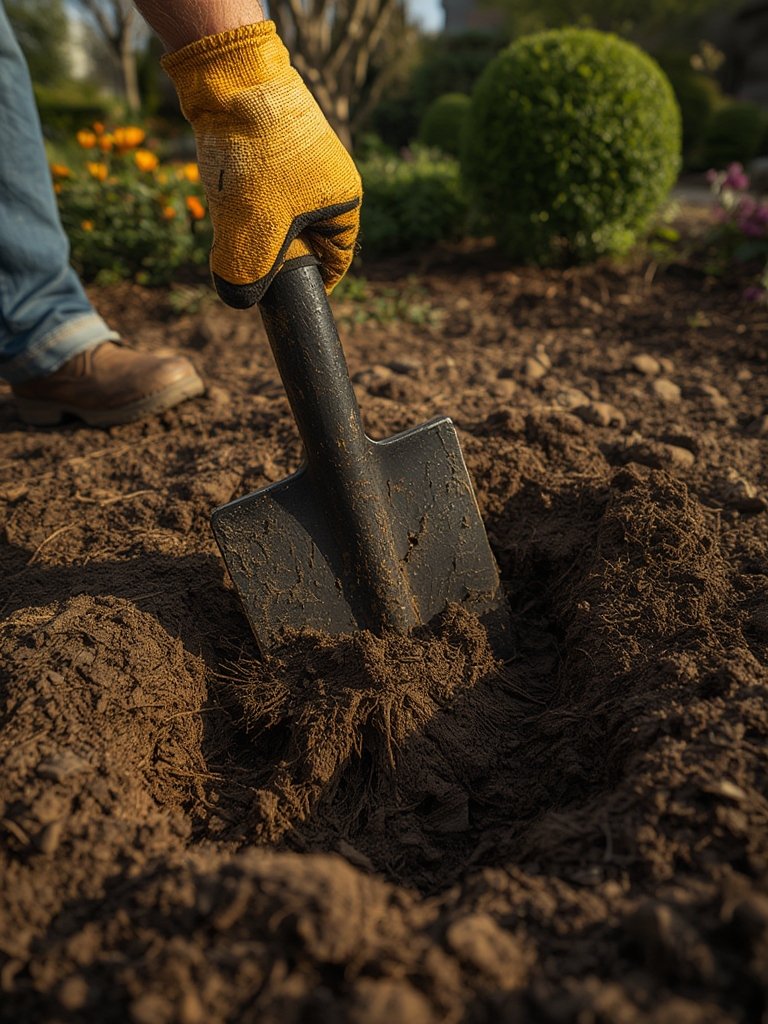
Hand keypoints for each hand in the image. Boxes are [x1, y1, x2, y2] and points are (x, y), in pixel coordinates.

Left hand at [162, 22, 360, 307]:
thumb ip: (247, 275)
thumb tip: (238, 300)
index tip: (284, 298)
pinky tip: (224, 191)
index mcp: (343, 201)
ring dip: (255, 223)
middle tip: (245, 258)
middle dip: (274, 252)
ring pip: (279, 212)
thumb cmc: (255, 157)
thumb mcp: (251, 230)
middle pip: (304, 237)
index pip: (336, 259)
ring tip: (230, 219)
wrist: (230, 80)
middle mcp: (330, 178)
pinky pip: (262, 185)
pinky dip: (244, 195)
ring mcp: (302, 157)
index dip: (312, 283)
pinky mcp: (274, 141)